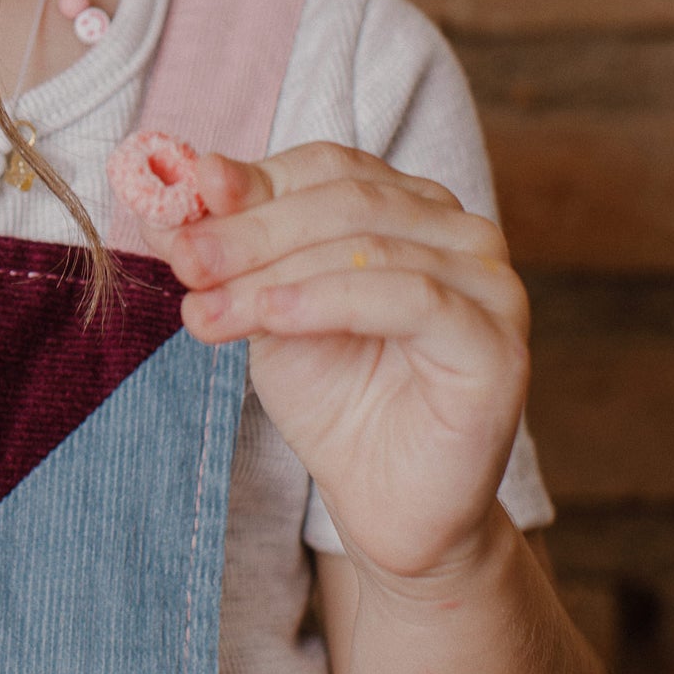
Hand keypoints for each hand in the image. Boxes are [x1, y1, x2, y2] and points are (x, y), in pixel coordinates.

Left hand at [155, 145, 530, 587]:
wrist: (386, 505)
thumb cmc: (336, 399)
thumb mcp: (268, 307)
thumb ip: (234, 246)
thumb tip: (179, 180)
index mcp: (409, 206)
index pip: (327, 167)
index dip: (249, 186)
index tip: (176, 212)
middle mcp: (460, 231)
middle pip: (345, 199)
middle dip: (250, 231)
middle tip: (184, 260)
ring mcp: (489, 283)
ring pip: (368, 246)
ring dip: (272, 274)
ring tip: (207, 311)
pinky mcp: (496, 342)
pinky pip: (411, 298)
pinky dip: (329, 300)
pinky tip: (273, 318)